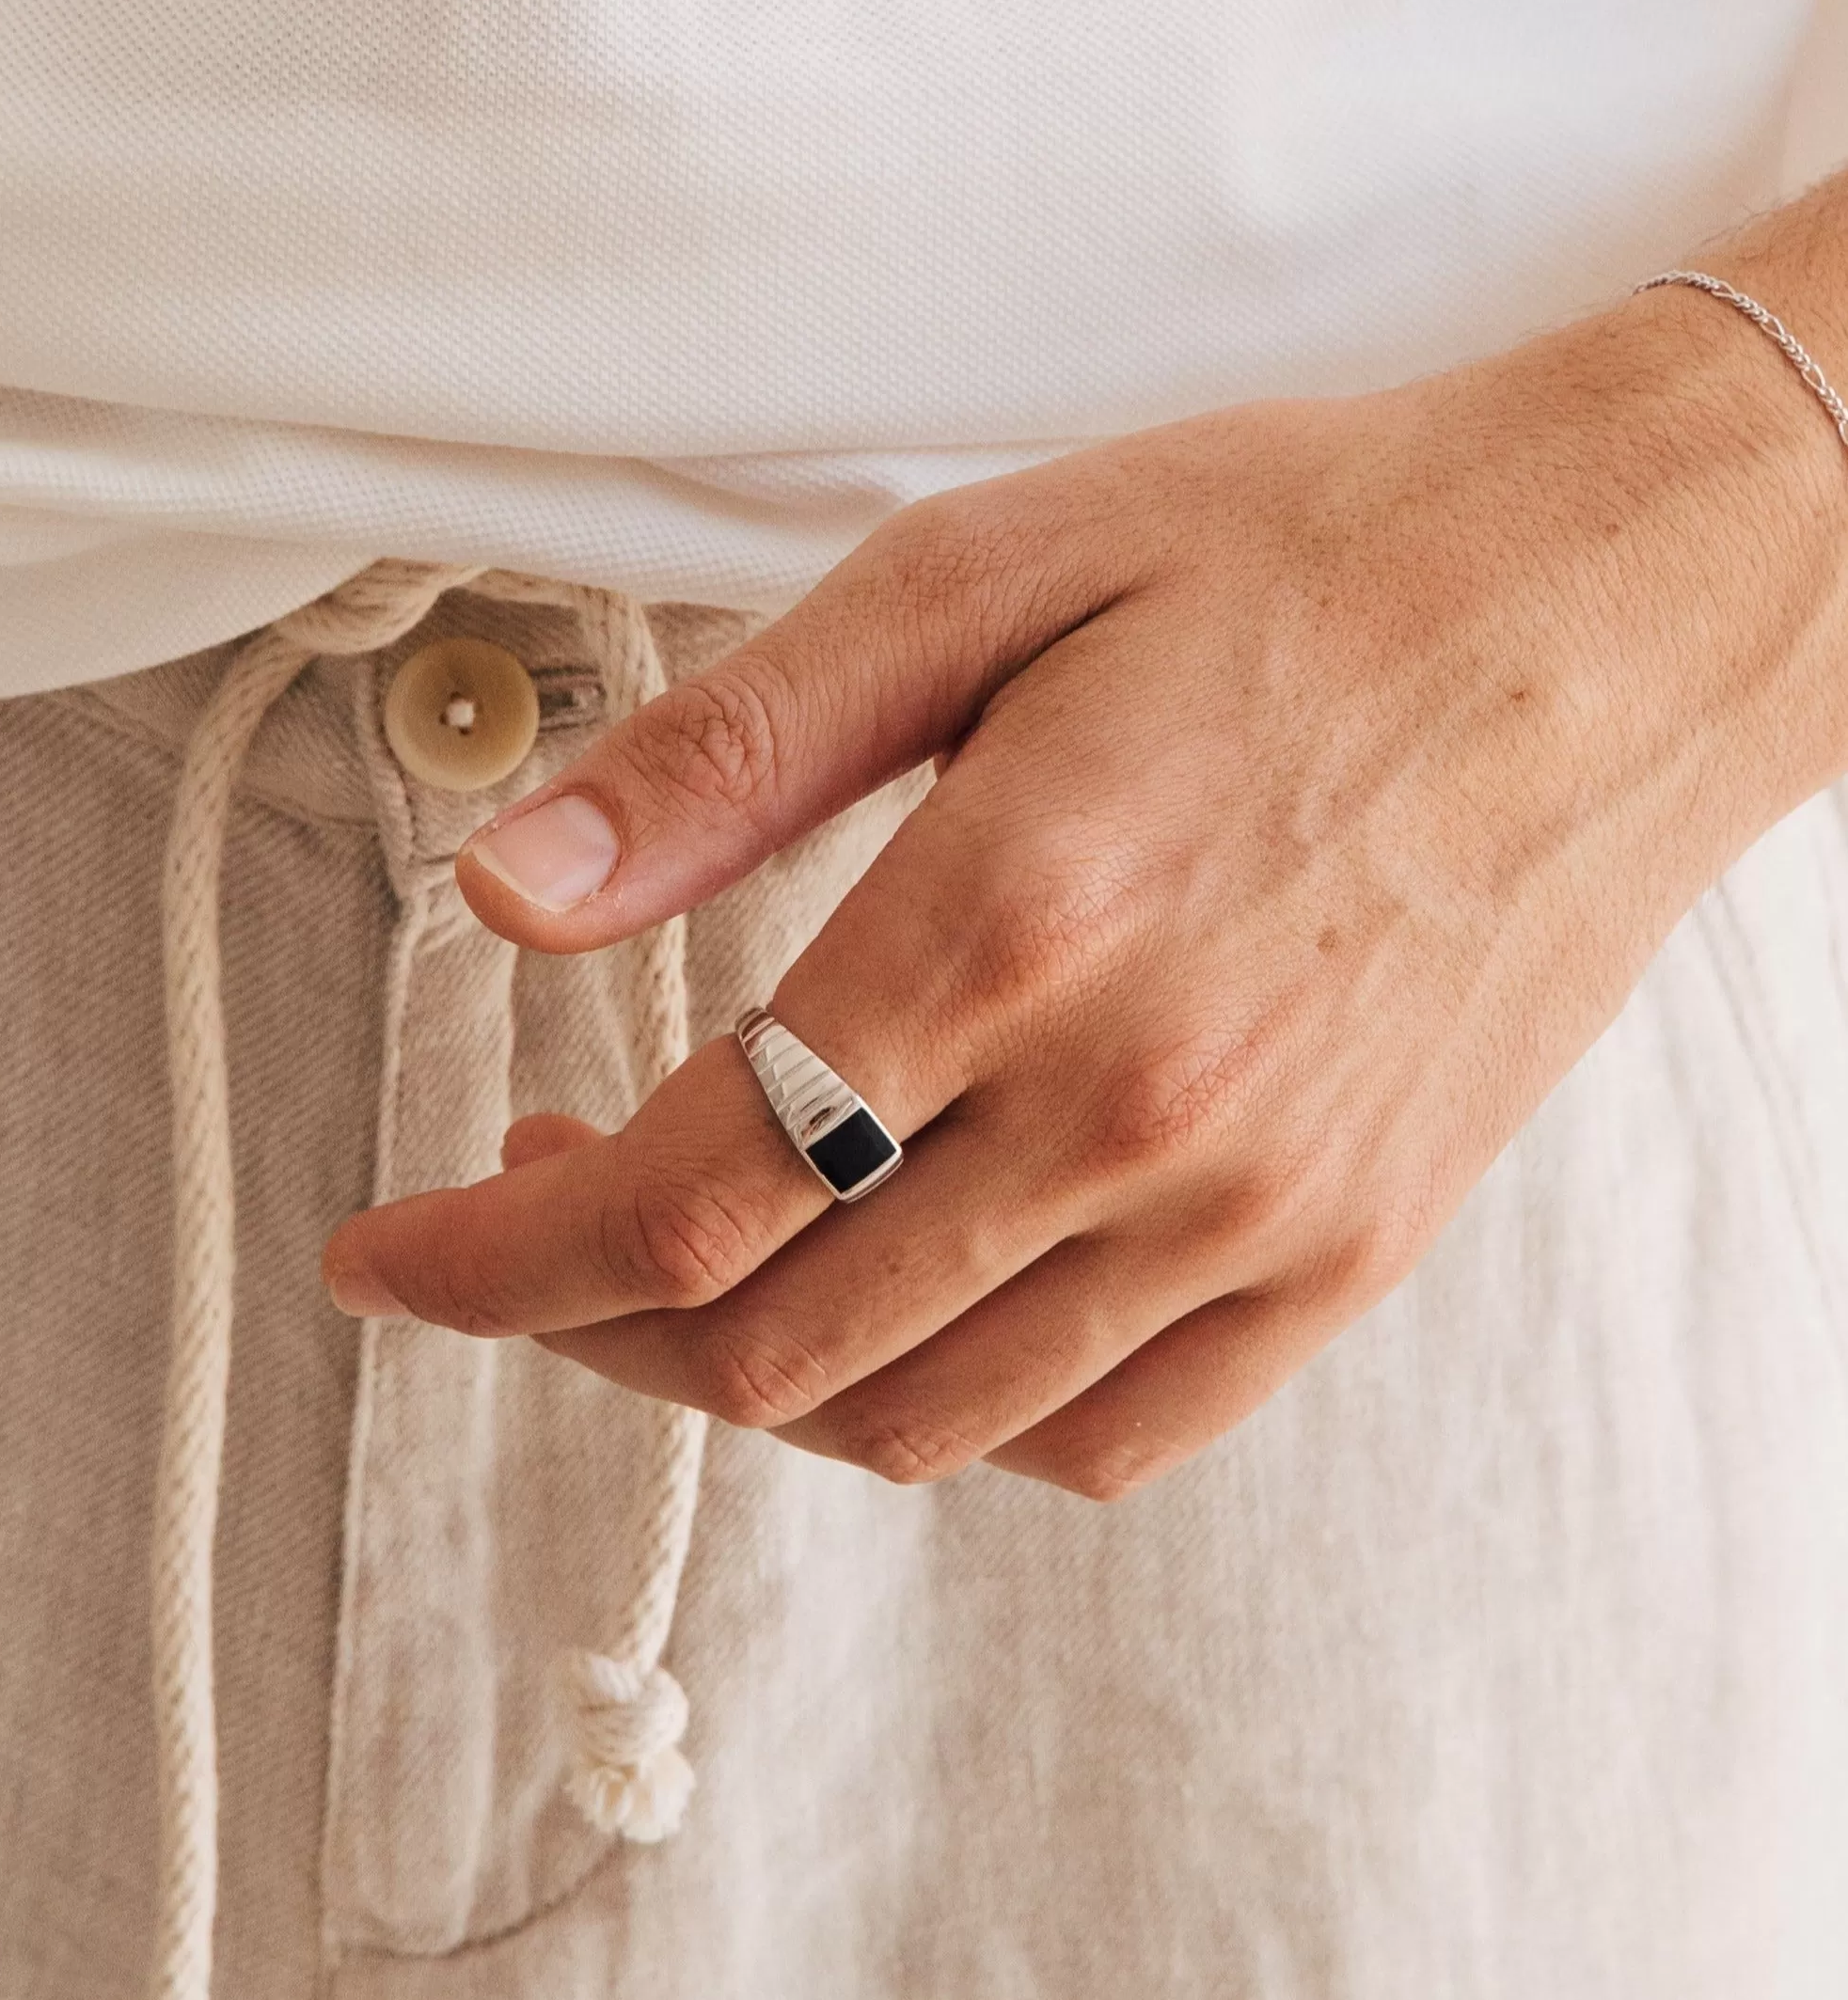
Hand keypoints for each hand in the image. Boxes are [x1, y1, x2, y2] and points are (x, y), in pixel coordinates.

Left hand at [323, 283, 1847, 1498]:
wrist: (1611, 607)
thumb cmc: (1298, 559)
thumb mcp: (975, 579)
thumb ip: (723, 759)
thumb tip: (511, 893)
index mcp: (1013, 925)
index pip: (682, 1193)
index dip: (491, 1260)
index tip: (388, 1256)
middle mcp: (1136, 1108)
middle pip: (775, 1341)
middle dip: (585, 1320)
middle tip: (521, 1218)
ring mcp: (1254, 1208)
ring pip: (920, 1421)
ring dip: (749, 1376)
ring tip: (693, 1256)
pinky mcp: (1343, 1251)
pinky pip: (1103, 1439)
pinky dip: (950, 1419)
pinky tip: (899, 1306)